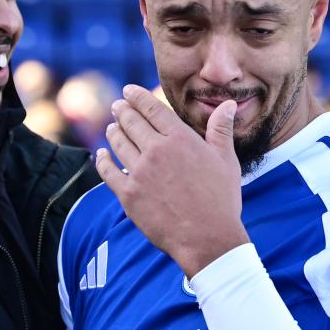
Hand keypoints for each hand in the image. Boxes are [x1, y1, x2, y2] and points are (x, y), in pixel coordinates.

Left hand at [96, 85, 249, 277]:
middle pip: (132, 122)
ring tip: (112, 127)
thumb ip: (220, 130)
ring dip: (113, 131)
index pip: (153, 109)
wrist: (207, 238)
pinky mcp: (128, 194)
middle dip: (122, 111)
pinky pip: (108, 171)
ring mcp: (140, 172)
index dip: (137, 97)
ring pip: (119, 143)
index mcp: (180, 139)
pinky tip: (101, 154)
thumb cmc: (221, 200)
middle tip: (118, 106)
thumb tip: (228, 104)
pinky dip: (102, 160)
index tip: (129, 91)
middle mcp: (157, 151)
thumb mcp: (226, 161)